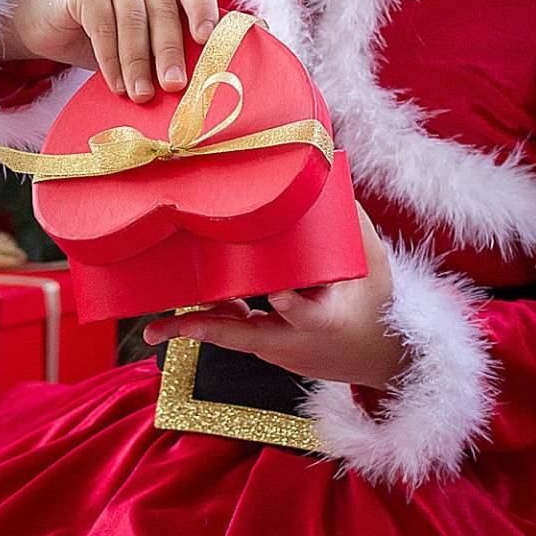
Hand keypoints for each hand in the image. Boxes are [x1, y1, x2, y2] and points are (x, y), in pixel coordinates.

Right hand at [3, 0, 220, 103]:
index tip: (205, 38)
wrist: (44, 23)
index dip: (203, 10)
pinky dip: (110, 59)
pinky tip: (115, 83)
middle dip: (169, 53)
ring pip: (133, 20)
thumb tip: (190, 90)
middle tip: (173, 86)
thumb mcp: (139, 42)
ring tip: (140, 95)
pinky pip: (102, 24)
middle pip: (164, 10)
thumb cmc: (100, 37)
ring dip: (138, 62)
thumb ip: (161, 52)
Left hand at [142, 208, 405, 392]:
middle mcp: (295, 342)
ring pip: (234, 335)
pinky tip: (181, 312)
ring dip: (197, 326)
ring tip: (156, 327)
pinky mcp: (268, 349)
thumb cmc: (376, 305)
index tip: (278, 294)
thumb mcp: (373, 265)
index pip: (305, 315)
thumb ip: (351, 224)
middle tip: (165, 330)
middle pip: (246, 337)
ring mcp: (279, 350)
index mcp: (326, 322)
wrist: (380, 358)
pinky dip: (213, 320)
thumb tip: (325, 177)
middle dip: (204, 331)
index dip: (290, 306)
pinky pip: (236, 332)